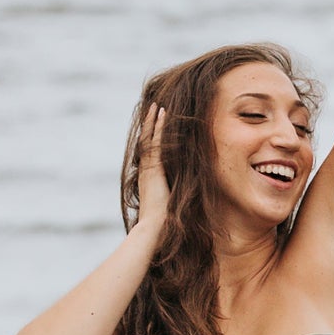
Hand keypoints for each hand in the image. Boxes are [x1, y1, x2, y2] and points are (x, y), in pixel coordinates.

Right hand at [134, 106, 169, 235]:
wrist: (154, 228)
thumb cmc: (163, 223)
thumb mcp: (170, 206)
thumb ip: (175, 198)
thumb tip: (187, 199)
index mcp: (149, 179)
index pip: (150, 154)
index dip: (152, 139)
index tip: (155, 126)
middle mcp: (146, 170)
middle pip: (146, 142)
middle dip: (150, 125)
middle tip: (153, 108)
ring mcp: (148, 168)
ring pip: (149, 138)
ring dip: (153, 121)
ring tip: (156, 105)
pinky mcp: (153, 166)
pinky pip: (155, 142)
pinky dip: (158, 127)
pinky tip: (162, 113)